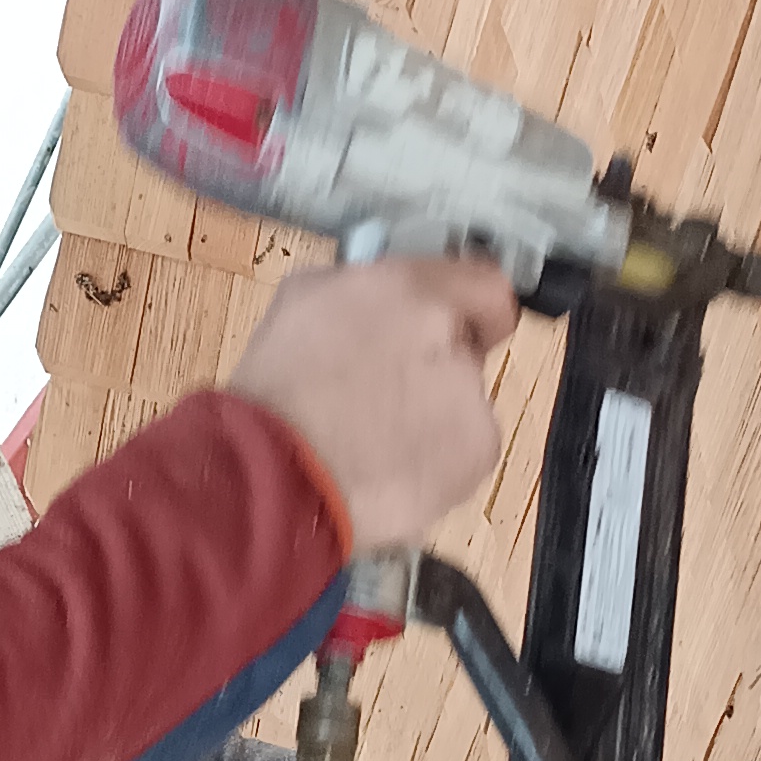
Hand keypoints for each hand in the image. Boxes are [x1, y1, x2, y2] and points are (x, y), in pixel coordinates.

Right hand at [229, 253, 518, 553]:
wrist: (274, 475)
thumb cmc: (274, 391)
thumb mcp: (304, 300)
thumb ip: (368, 289)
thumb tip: (391, 298)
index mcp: (408, 288)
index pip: (486, 286)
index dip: (469, 309)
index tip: (455, 324)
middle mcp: (449, 335)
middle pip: (467, 348)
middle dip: (434, 365)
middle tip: (383, 393)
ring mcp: (470, 396)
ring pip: (464, 403)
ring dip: (432, 417)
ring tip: (372, 440)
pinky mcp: (477, 453)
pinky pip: (464, 453)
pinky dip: (435, 462)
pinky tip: (388, 468)